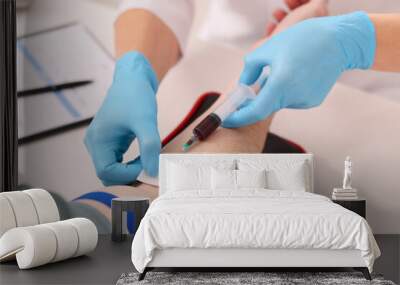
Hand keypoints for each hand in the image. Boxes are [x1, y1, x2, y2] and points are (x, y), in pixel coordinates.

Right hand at [84, 52, 160, 185]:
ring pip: (112, 170)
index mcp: (98, 140)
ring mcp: (100, 143)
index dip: (127, 176)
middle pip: (107, 174)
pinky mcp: (109, 142)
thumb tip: (153, 172)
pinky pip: (117, 162)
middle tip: (149, 168)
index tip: (147, 168)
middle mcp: (94, 144)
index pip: (106, 172)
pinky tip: (144, 157)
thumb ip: (149, 147)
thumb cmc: (136, 96)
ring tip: (148, 161)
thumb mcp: (146, 121)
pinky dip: (130, 165)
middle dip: (128, 176)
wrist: (133, 78)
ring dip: (130, 171)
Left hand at [223, 11, 375, 127]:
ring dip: (273, 92)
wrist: (340, 41)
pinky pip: (292, 99)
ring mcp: (305, 101)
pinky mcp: (313, 100)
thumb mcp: (268, 48)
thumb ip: (250, 69)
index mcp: (280, 84)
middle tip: (248, 89)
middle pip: (266, 106)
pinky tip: (297, 74)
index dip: (238, 118)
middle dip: (254, 101)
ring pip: (279, 101)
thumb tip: (244, 84)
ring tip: (283, 69)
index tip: (226, 119)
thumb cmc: (304, 39)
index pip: (255, 112)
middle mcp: (293, 97)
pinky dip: (287, 91)